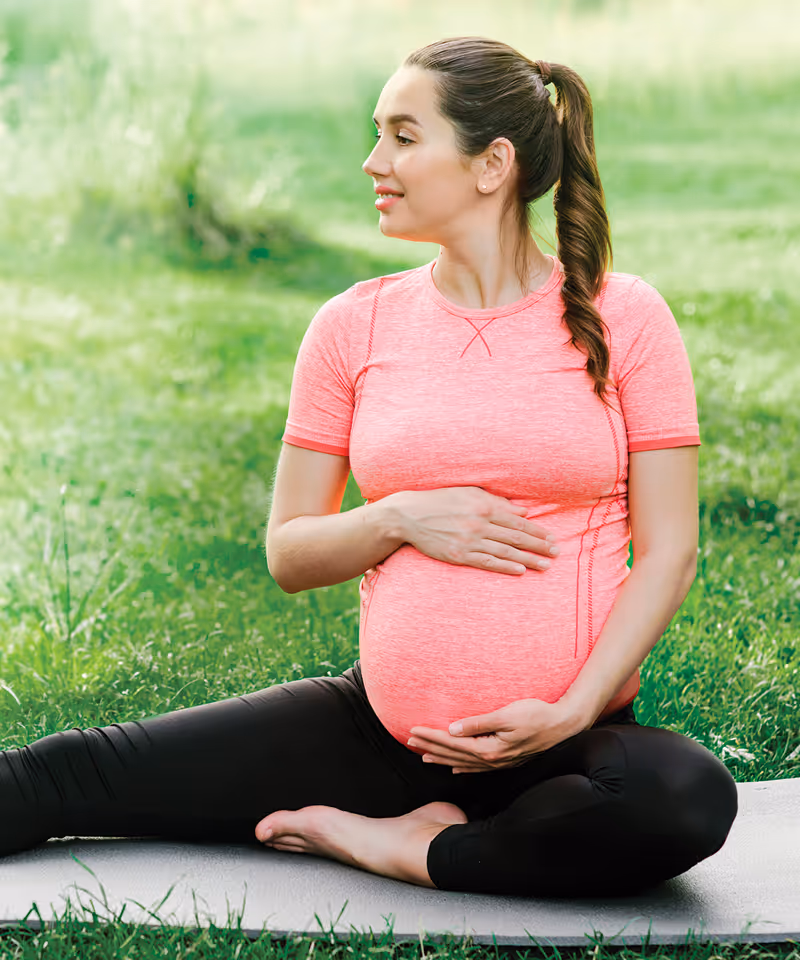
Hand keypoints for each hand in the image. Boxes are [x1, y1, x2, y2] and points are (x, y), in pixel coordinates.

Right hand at [390, 486, 558, 576]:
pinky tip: (520, 571)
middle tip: (556, 553)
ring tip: (545, 566)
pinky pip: (487, 562)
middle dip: (539, 546)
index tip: (552, 538)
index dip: (537, 530)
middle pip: (516, 537)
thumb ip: (496, 501)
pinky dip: (505, 567)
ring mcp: (469, 540)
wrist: (408, 515)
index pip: (518, 521)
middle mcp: (479, 523)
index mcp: (484, 505)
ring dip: (528, 559)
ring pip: (505, 551)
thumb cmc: (440, 501)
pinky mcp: (459, 555)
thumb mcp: (468, 493)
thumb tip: (522, 511)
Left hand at [408, 698, 586, 773]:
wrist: (563, 725)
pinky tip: (454, 767)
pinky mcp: (506, 759)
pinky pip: (477, 767)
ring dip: (442, 758)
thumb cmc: (537, 715)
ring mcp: (500, 762)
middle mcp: (492, 760)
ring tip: (424, 756)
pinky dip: (462, 766)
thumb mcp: (507, 715)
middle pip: (454, 754)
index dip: (431, 737)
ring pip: (463, 762)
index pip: (452, 744)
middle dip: (430, 747)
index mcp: (490, 750)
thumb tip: (453, 729)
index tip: (413, 731)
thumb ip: (479, 723)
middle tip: (409, 742)